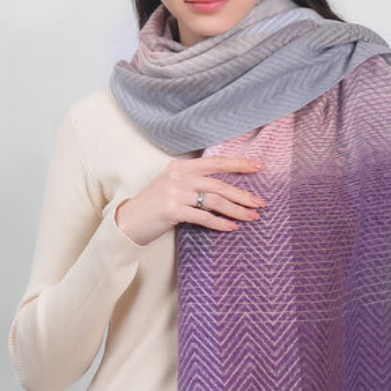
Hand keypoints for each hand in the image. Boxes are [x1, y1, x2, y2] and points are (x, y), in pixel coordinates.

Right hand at [114, 156, 267, 246]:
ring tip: (252, 217)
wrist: (129, 220)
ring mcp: (175, 192)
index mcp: (181, 166)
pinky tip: (232, 228)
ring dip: (236, 210)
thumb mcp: (172, 185)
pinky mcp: (172, 210)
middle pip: (219, 184)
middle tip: (260, 203)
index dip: (239, 164)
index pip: (215, 162)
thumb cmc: (154, 204)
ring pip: (215, 200)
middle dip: (243, 194)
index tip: (259, 166)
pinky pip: (204, 217)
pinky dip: (220, 223)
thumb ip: (194, 181)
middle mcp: (179, 176)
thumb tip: (226, 188)